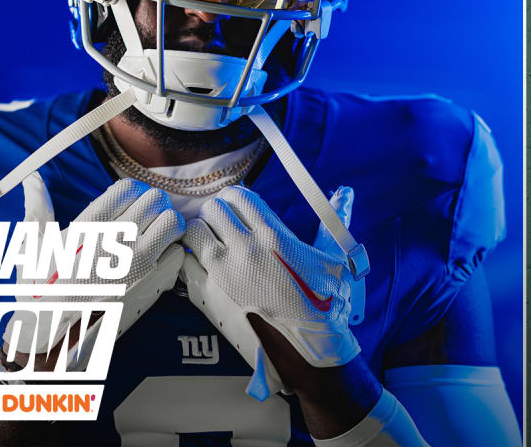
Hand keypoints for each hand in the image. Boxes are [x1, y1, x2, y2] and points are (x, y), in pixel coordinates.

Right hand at [1, 175, 184, 369]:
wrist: (53, 332)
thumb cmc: (40, 290)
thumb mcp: (34, 247)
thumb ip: (38, 208)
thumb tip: (33, 180)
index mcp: (87, 227)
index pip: (127, 188)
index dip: (134, 191)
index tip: (132, 202)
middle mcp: (113, 241)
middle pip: (156, 200)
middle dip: (155, 205)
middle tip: (150, 217)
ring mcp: (134, 263)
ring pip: (173, 222)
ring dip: (169, 225)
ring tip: (158, 235)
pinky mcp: (149, 284)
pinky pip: (177, 253)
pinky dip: (173, 252)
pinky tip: (160, 258)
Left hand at [180, 185, 358, 399]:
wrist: (312, 337)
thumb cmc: (326, 298)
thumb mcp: (334, 255)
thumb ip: (334, 220)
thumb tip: (345, 194)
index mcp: (273, 233)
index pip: (238, 195)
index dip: (237, 198)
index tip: (241, 209)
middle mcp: (247, 247)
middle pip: (212, 208)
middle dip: (217, 212)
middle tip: (224, 224)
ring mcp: (228, 270)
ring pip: (193, 231)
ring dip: (200, 232)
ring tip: (211, 241)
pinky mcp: (216, 291)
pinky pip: (186, 262)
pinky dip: (189, 258)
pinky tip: (200, 262)